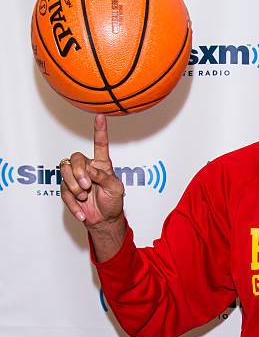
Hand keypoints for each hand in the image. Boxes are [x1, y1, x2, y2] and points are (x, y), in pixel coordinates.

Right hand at [60, 114, 124, 228]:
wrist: (104, 220)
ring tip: (84, 197)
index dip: (100, 131)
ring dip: (74, 186)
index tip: (101, 116)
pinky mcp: (68, 190)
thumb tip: (89, 170)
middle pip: (75, 158)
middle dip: (78, 172)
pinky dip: (73, 204)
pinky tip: (82, 212)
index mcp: (102, 165)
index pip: (100, 145)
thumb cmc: (113, 202)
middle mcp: (88, 168)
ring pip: (64, 171)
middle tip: (86, 187)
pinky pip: (63, 191)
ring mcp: (76, 178)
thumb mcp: (116, 189)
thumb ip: (104, 177)